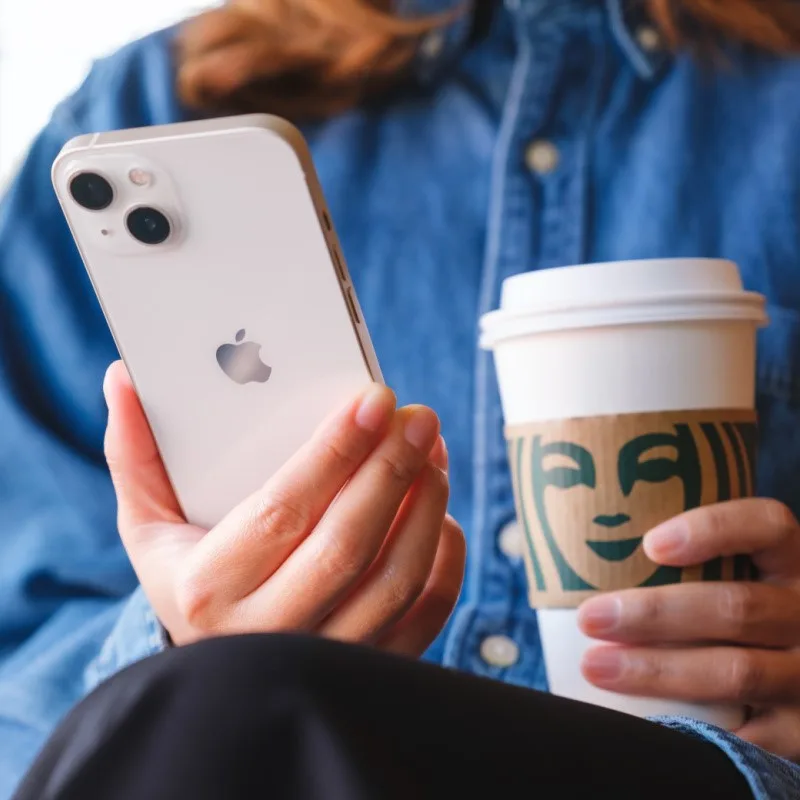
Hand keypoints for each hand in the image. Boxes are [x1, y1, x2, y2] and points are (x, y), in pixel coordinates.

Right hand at [103, 361, 464, 655]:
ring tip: (430, 453)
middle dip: (390, 471)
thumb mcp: (149, 523)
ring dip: (425, 507)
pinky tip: (440, 512)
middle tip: (417, 417)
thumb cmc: (189, 576)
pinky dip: (445, 559)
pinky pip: (425, 613)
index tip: (372, 400)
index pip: (282, 512)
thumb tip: (124, 377)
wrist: (219, 670)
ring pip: (395, 580)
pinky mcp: (371, 666)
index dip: (333, 452)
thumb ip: (136, 452)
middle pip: (345, 544)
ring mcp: (325, 658)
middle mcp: (266, 634)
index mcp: (209, 589)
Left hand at [577, 498, 799, 758]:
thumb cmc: (737, 621)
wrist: (796, 679)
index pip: (767, 526)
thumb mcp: (740, 580)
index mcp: (794, 564)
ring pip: (737, 672)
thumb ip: (690, 565)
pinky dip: (693, 728)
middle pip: (737, 607)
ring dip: (657, 671)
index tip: (650, 544)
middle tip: (591, 617)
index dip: (713, 529)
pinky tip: (646, 723)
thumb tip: (586, 547)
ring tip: (596, 666)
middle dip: (655, 614)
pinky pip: (750, 736)